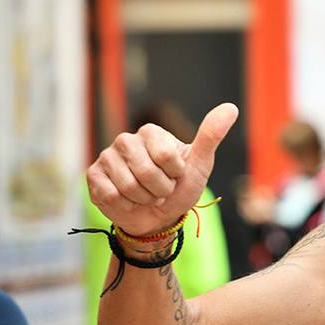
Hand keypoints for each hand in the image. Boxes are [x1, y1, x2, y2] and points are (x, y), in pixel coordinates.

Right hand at [86, 103, 237, 236]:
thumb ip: (211, 136)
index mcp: (151, 133)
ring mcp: (107, 157)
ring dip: (144, 199)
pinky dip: (126, 205)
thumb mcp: (200, 163)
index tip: (175, 175)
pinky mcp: (93, 176)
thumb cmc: (180, 187)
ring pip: (129, 187)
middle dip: (161, 190)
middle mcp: (125, 140)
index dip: (175, 174)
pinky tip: (128, 200)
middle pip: (147, 173)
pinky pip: (112, 195)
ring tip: (146, 195)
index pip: (167, 157)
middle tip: (161, 189)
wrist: (158, 216)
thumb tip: (230, 107)